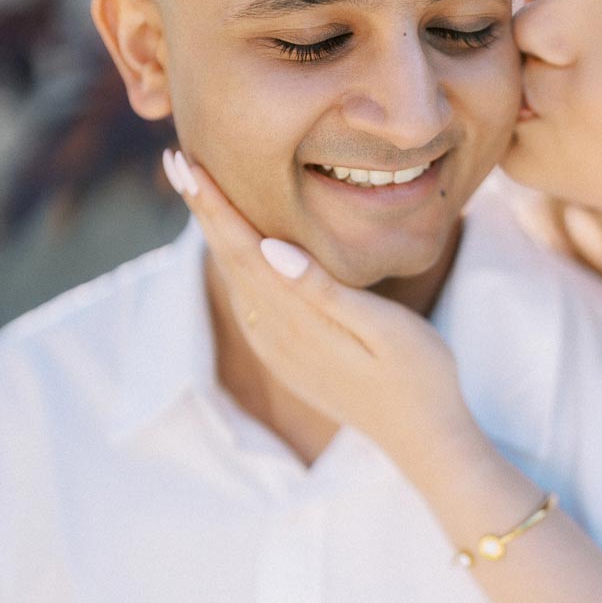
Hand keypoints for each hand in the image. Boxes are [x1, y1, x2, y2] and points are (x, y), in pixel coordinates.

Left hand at [163, 150, 481, 477]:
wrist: (424, 441)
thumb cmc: (420, 376)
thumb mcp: (384, 330)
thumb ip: (325, 291)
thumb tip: (269, 248)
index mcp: (299, 319)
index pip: (245, 249)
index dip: (214, 205)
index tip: (187, 164)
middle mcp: (278, 336)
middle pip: (231, 262)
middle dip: (204, 212)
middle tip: (176, 161)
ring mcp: (281, 352)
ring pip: (236, 283)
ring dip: (216, 238)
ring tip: (197, 196)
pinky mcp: (291, 361)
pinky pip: (250, 306)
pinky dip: (235, 270)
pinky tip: (235, 254)